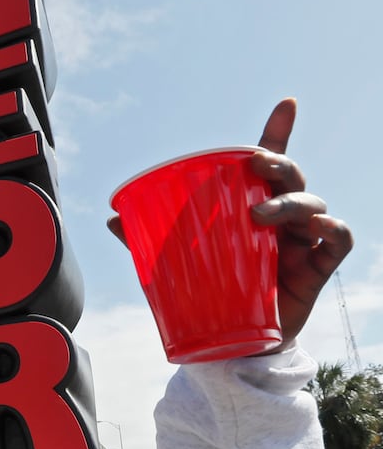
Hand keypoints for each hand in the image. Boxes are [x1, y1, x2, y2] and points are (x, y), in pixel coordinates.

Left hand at [108, 98, 352, 350]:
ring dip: (290, 203)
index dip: (279, 131)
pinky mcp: (316, 269)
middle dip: (278, 163)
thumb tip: (110, 219)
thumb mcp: (178, 264)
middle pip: (290, 178)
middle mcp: (281, 218)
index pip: (269, 162)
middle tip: (255, 164)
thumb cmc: (211, 293)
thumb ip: (148, 240)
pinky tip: (317, 228)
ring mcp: (302, 241)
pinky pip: (338, 241)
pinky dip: (333, 229)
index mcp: (252, 206)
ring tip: (260, 216)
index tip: (287, 104)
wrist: (234, 345)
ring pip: (312, 204)